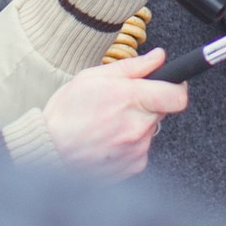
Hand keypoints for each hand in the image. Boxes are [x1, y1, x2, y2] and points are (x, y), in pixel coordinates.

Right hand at [40, 49, 189, 177]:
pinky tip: (107, 141)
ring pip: (150, 130)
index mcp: (130, 100)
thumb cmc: (65, 113)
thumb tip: (159, 57)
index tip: (169, 84)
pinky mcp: (132, 168)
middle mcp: (137, 127)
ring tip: (108, 124)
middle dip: (149, 103)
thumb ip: (132, 67)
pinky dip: (130, 144)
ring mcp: (136, 150)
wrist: (47, 151)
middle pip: (163, 111)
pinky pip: (141, 150)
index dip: (176, 87)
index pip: (177, 95)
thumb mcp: (93, 78)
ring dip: (137, 125)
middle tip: (122, 103)